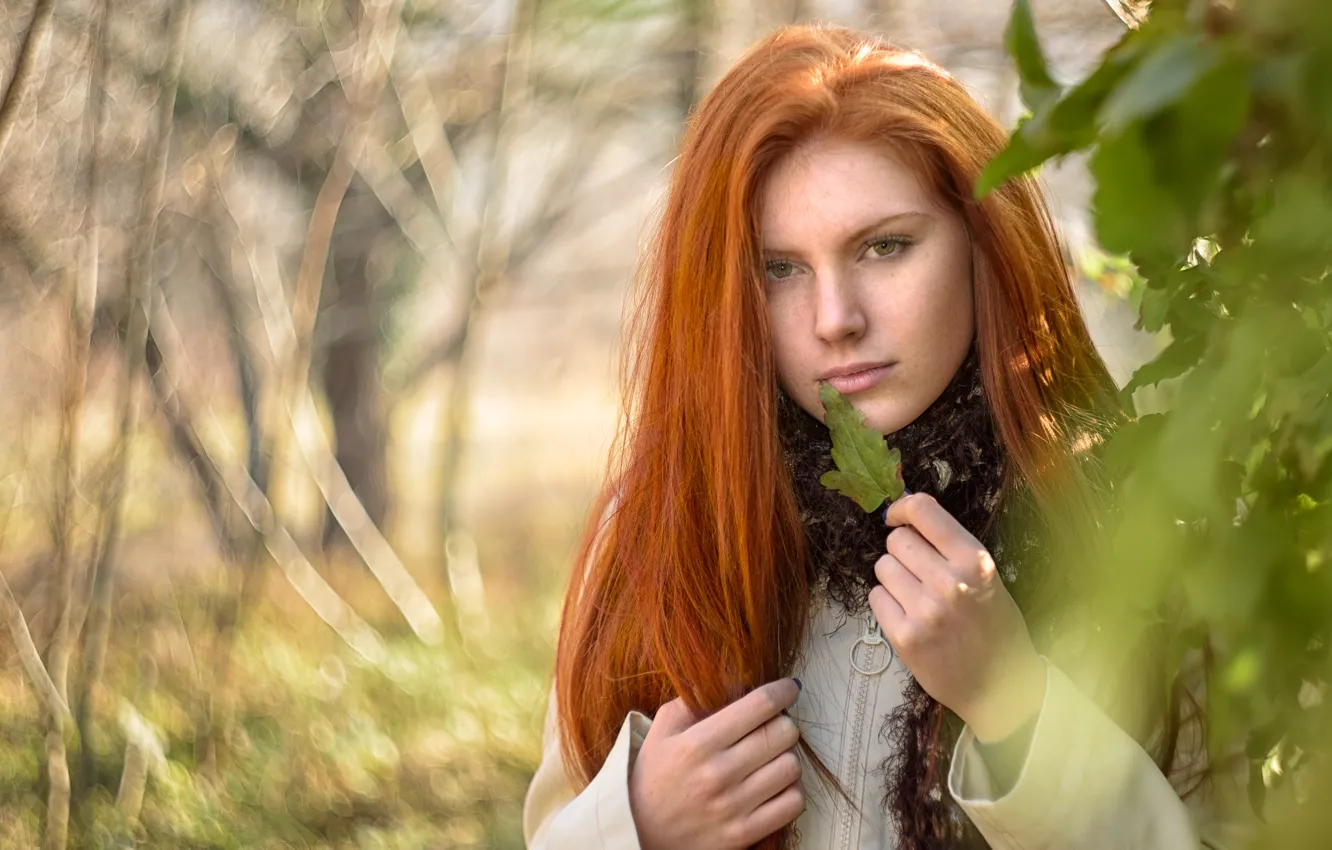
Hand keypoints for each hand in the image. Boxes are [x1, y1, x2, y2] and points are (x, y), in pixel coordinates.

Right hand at [628, 678, 804, 849]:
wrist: (638, 834)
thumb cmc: (653, 777)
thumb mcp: (661, 730)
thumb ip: (692, 701)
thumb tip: (732, 679)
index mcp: (698, 743)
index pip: (759, 705)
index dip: (782, 691)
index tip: (788, 688)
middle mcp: (718, 774)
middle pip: (783, 733)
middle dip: (783, 723)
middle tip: (773, 726)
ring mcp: (733, 807)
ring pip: (791, 767)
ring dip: (786, 757)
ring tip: (771, 757)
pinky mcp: (743, 834)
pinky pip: (792, 804)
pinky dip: (790, 791)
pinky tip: (774, 786)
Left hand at [868, 493, 1046, 742]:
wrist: (1000, 686)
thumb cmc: (994, 627)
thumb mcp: (987, 578)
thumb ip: (951, 548)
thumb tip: (907, 518)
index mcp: (975, 561)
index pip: (923, 510)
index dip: (902, 508)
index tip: (895, 517)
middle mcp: (949, 582)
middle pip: (897, 540)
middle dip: (903, 551)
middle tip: (919, 572)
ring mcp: (924, 611)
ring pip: (882, 567)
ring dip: (894, 578)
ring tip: (917, 597)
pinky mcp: (903, 637)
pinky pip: (875, 598)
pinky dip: (887, 603)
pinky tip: (909, 616)